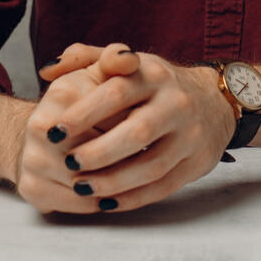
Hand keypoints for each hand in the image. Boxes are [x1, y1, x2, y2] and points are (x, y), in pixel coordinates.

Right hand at [13, 42, 141, 213]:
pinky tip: (115, 195)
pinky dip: (100, 202)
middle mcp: (40, 126)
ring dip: (118, 186)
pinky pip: (78, 204)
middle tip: (152, 161)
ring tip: (139, 180)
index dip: (134, 126)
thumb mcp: (98, 74)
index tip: (152, 130)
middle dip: (129, 159)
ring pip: (91, 183)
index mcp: (61, 92)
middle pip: (102, 153)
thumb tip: (127, 58)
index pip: (113, 118)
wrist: (44, 134)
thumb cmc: (82, 102)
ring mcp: (33, 160)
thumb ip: (115, 60)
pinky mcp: (32, 189)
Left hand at [40, 52, 235, 213]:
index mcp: (153, 74)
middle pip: (138, 132)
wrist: (214, 100)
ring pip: (151, 165)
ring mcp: (190, 135)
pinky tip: (106, 202)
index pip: (117, 92)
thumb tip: (47, 71)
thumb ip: (85, 59)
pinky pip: (163, 186)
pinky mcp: (197, 163)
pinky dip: (133, 198)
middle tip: (67, 162)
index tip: (54, 130)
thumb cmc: (154, 84)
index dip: (84, 113)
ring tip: (81, 187)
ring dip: (113, 181)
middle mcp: (175, 103)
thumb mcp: (127, 61)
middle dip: (99, 151)